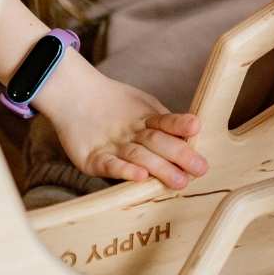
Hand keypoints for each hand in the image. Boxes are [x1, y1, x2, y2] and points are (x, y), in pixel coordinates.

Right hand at [46, 72, 207, 190]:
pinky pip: (110, 164)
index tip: (197, 128)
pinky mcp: (93, 158)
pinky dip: (125, 170)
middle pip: (158, 142)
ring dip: (160, 168)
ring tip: (179, 180)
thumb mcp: (141, 106)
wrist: (73, 94)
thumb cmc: (112, 105)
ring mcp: (113, 144)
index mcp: (145, 118)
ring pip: (139, 155)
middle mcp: (131, 131)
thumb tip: (191, 133)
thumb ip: (162, 121)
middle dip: (180, 155)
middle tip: (200, 168)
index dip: (181, 124)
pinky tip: (140, 176)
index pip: (166, 121)